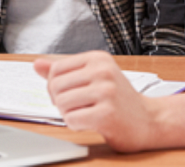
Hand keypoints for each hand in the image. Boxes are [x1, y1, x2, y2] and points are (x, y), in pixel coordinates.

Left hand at [34, 51, 159, 152]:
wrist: (149, 120)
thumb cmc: (119, 99)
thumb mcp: (94, 77)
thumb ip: (65, 71)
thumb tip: (36, 64)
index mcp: (98, 58)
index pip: (55, 69)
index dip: (55, 87)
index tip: (70, 94)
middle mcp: (103, 71)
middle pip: (55, 87)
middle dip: (61, 102)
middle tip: (79, 107)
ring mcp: (106, 91)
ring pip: (62, 104)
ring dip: (69, 114)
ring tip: (86, 114)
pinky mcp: (107, 113)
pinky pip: (72, 120)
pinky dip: (77, 125)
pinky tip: (92, 123)